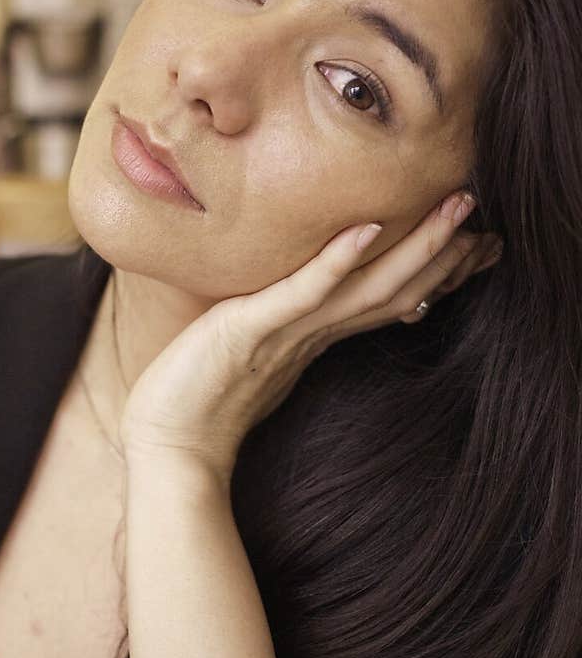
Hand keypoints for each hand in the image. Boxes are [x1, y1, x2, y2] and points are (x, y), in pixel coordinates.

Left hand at [119, 191, 501, 480]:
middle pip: (395, 291)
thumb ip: (281, 328)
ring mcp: (287, 333)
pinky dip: (336, 261)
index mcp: (315, 338)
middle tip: (489, 225)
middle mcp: (313, 335)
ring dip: (415, 247)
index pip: (386, 300)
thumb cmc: (198, 399)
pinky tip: (365, 230)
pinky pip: (302, 293)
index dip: (433, 273)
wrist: (168, 447)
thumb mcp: (248, 353)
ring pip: (366, 287)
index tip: (475, 245)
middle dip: (443, 255)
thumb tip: (299, 305)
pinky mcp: (252, 329)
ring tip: (454, 209)